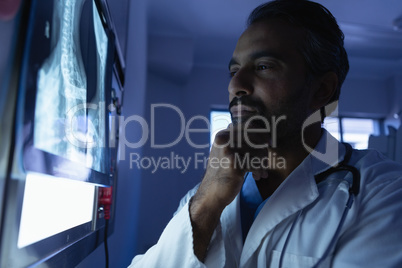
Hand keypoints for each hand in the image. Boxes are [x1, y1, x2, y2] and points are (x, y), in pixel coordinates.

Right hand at [189, 123, 269, 260]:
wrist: (211, 194)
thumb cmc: (222, 173)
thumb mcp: (227, 152)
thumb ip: (239, 141)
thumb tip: (262, 132)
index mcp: (221, 135)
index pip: (248, 127)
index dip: (261, 134)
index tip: (268, 143)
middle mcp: (223, 140)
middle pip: (255, 137)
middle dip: (263, 149)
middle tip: (265, 161)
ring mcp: (228, 151)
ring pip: (257, 150)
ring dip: (262, 161)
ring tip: (261, 170)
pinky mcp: (234, 164)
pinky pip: (255, 163)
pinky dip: (259, 170)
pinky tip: (257, 176)